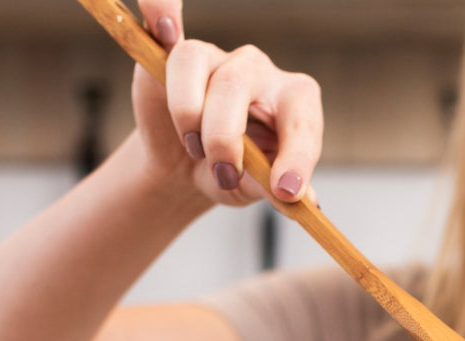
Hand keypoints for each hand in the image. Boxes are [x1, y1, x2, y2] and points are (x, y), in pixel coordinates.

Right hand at [131, 0, 322, 207]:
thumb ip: (273, 190)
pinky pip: (167, 22)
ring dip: (190, 118)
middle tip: (224, 175)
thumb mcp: (255, 191)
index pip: (302, 119)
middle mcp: (261, 73)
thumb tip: (298, 197)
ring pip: (197, 69)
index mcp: (295, 103)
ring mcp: (220, 60)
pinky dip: (162, 10)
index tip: (286, 191)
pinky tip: (165, 29)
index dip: (297, 155)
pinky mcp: (179, 55)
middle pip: (237, 85)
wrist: (191, 171)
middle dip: (224, 138)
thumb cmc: (235, 176)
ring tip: (194, 150)